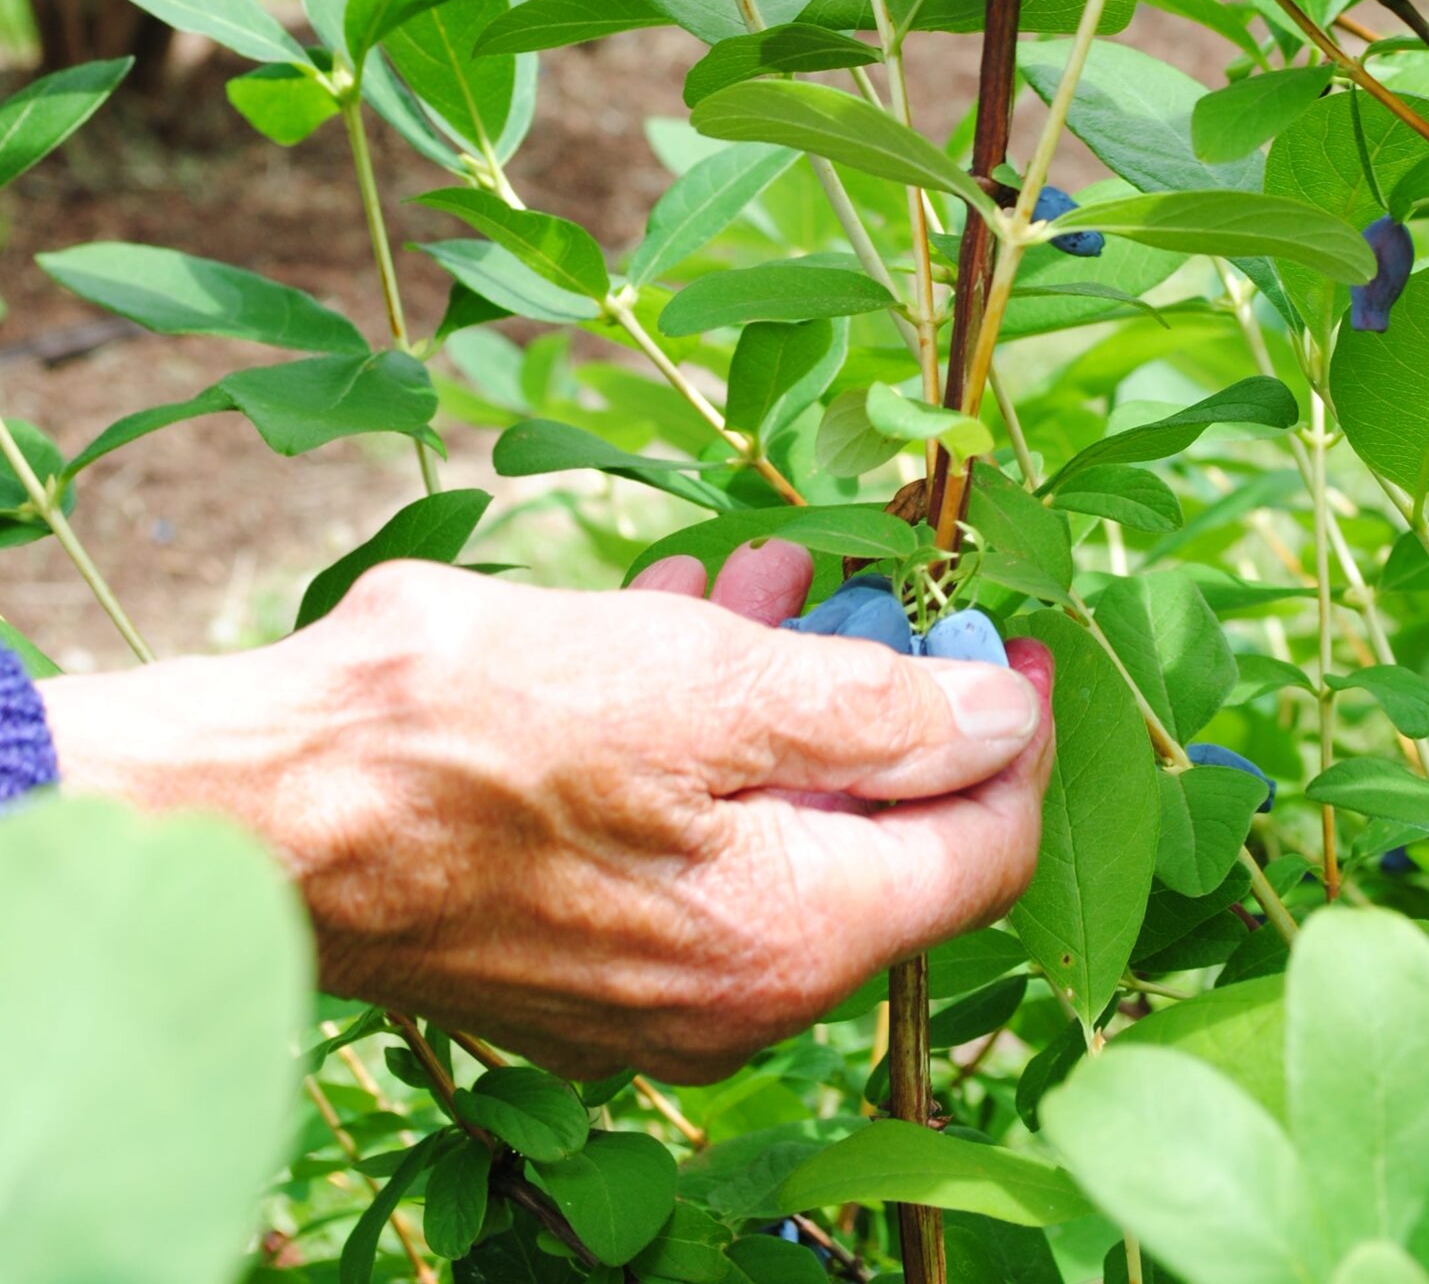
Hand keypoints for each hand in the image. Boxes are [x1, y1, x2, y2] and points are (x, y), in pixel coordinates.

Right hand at [41, 544, 1051, 1080]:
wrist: (271, 808)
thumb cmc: (486, 732)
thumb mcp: (712, 687)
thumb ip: (876, 715)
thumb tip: (1004, 719)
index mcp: (790, 942)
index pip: (977, 852)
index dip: (1012, 734)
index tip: (1006, 635)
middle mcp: (730, 997)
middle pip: (870, 839)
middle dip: (879, 697)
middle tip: (865, 581)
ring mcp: (642, 990)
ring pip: (768, 828)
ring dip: (780, 696)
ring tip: (756, 576)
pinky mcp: (568, 956)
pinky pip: (681, 846)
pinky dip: (697, 742)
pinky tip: (667, 629)